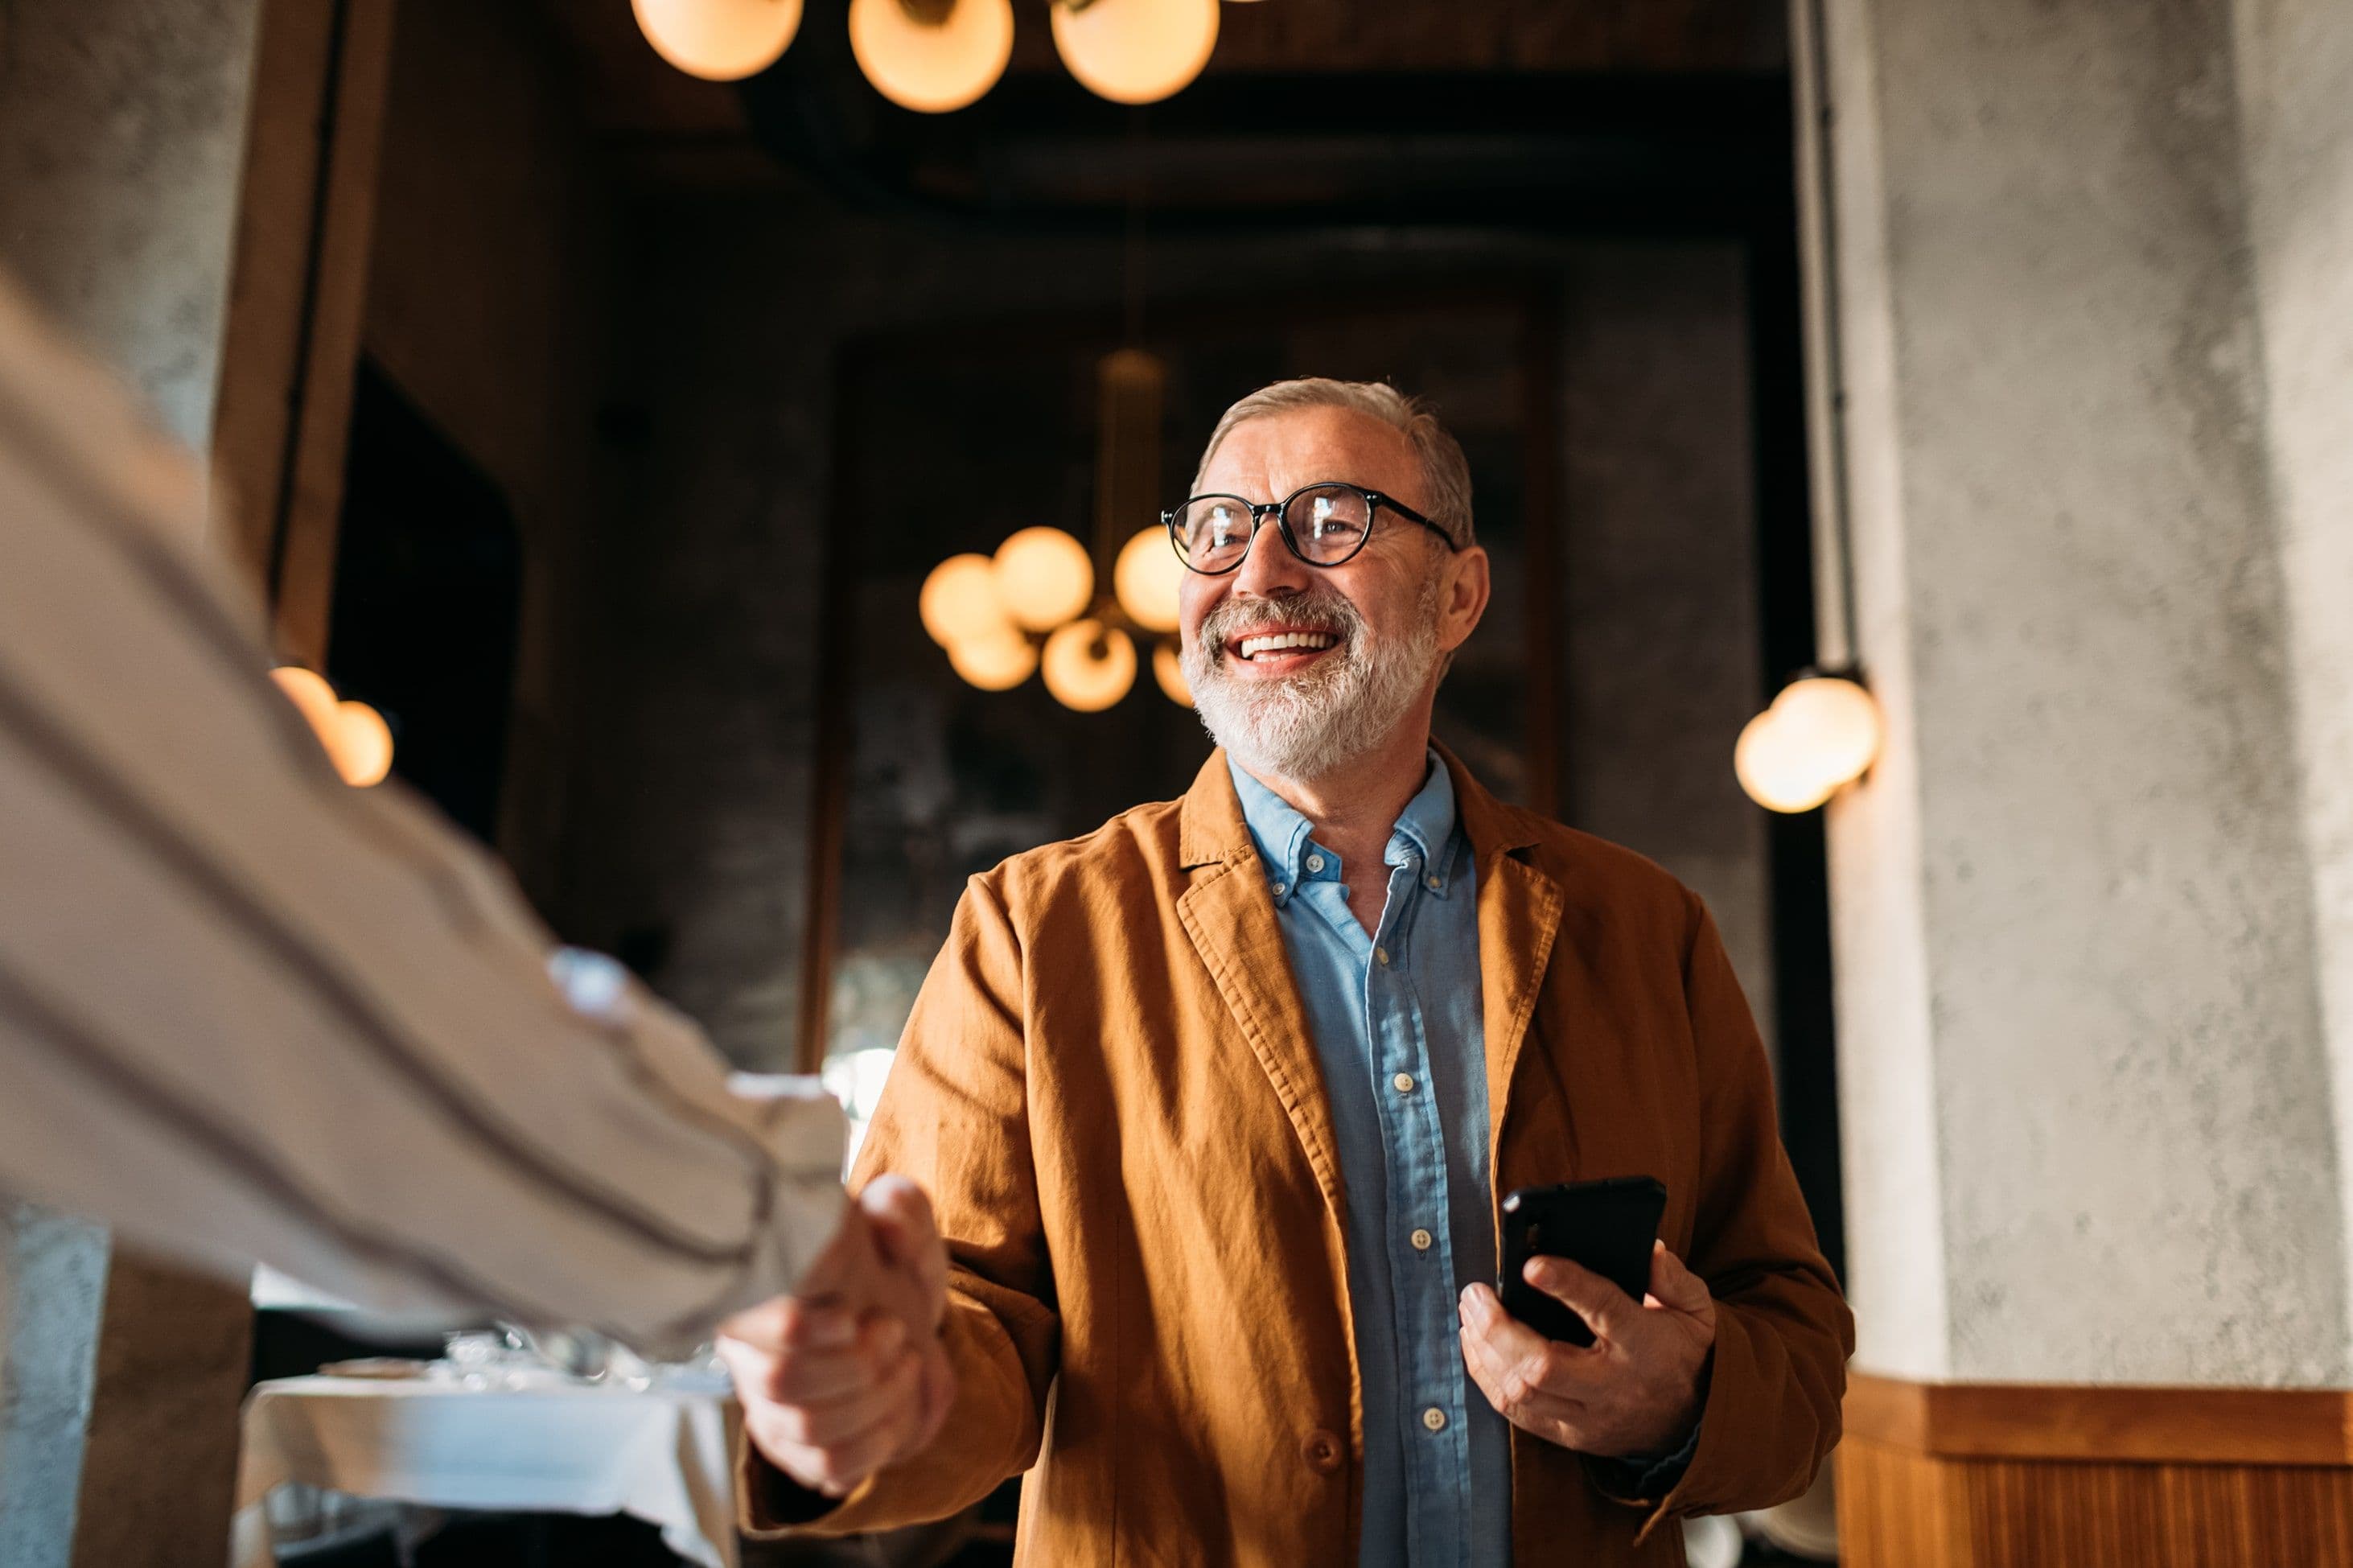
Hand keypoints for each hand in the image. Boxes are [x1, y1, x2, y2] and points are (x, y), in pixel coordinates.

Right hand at [719, 1176, 954, 1496]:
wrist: (908, 1325)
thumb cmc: (888, 1266)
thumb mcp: (901, 1223)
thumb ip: (898, 1207)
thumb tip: (884, 1217)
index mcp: (752, 1296)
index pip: (745, 1323)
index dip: (801, 1326)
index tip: (852, 1313)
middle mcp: (746, 1359)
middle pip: (778, 1382)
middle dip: (854, 1361)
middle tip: (893, 1331)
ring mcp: (770, 1413)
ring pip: (809, 1428)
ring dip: (875, 1397)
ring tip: (905, 1361)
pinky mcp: (802, 1454)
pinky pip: (830, 1468)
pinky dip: (878, 1439)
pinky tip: (899, 1405)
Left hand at [1457, 1240, 1714, 1458]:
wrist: (1690, 1424)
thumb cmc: (1681, 1352)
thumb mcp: (1695, 1310)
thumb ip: (1672, 1278)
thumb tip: (1647, 1249)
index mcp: (1644, 1345)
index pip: (1604, 1311)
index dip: (1567, 1286)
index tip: (1531, 1265)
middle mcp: (1613, 1387)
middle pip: (1543, 1368)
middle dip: (1498, 1329)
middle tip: (1475, 1292)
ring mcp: (1587, 1418)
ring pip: (1521, 1393)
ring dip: (1484, 1351)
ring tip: (1470, 1312)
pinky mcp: (1568, 1436)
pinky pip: (1515, 1413)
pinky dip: (1486, 1377)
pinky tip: (1475, 1345)